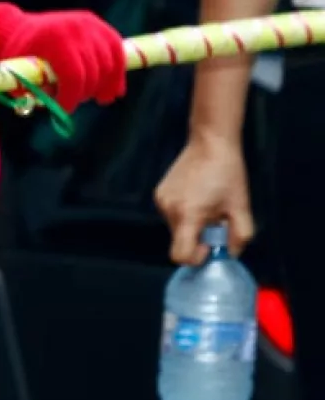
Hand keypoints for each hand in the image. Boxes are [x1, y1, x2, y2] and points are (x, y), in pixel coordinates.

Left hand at [0, 4, 126, 112]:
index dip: (72, 97)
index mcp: (54, 40)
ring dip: (105, 85)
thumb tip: (55, 111)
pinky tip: (116, 91)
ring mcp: (90, 25)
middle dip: (85, 92)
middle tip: (76, 103)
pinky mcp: (98, 26)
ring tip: (101, 99)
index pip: (73, 75)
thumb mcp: (17, 75)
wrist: (20, 30)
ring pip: (109, 62)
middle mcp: (76, 29)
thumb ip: (34, 93)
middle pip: (93, 71)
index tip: (65, 110)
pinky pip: (117, 51)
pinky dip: (117, 72)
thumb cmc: (18, 57)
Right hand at [155, 133, 254, 264]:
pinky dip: (184, 212)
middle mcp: (170, 210)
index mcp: (189, 215)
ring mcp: (162, 202)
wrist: (210, 142)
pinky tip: (196, 196)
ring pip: (175, 228)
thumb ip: (240, 235)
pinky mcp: (159, 194)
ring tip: (206, 204)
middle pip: (179, 241)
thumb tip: (231, 253)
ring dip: (191, 224)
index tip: (209, 246)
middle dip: (197, 237)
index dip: (196, 257)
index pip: (181, 255)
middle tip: (214, 220)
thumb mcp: (241, 206)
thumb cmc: (228, 172)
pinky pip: (171, 214)